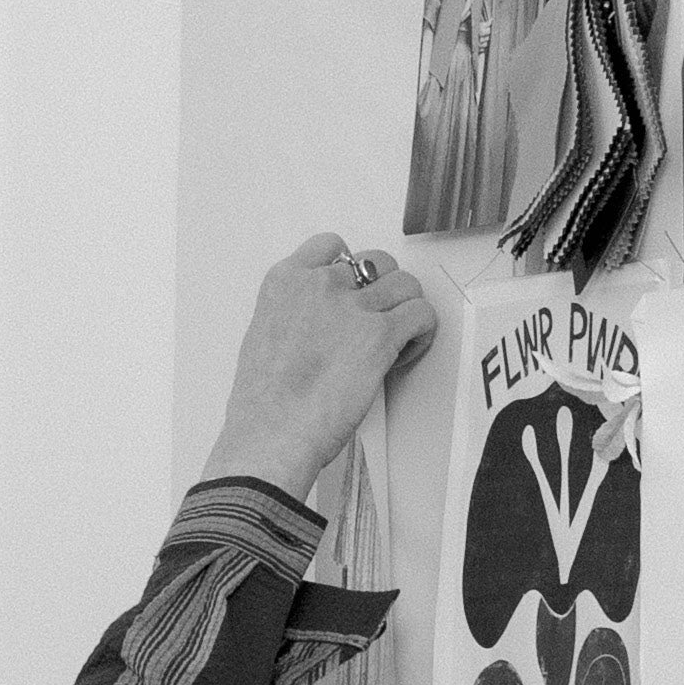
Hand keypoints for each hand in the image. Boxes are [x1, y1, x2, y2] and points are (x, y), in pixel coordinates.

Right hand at [208, 231, 440, 501]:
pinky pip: (420, 313)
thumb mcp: (261, 342)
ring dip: (405, 309)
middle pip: (374, 262)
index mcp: (285, 282)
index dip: (349, 270)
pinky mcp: (379, 335)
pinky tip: (408, 351)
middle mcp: (320, 285)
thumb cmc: (262, 407)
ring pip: (404, 284)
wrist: (271, 437)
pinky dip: (422, 331)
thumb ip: (291, 319)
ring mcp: (352, 307)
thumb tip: (314, 328)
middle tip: (377, 322)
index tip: (352, 293)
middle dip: (381, 290)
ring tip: (397, 339)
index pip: (331, 247)